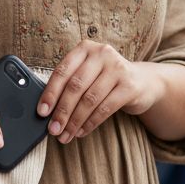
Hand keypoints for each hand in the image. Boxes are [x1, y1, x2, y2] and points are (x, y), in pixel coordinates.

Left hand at [36, 40, 163, 142]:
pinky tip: (81, 132)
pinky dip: (90, 123)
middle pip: (75, 86)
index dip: (50, 93)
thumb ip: (69, 84)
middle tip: (53, 129)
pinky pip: (105, 108)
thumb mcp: (88, 74)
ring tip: (66, 135)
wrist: (143, 82)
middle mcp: (102, 53)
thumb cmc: (106, 80)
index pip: (63, 71)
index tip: (42, 112)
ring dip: (75, 121)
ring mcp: (118, 68)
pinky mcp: (129, 86)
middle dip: (62, 111)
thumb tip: (47, 110)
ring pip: (89, 99)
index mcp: (85, 48)